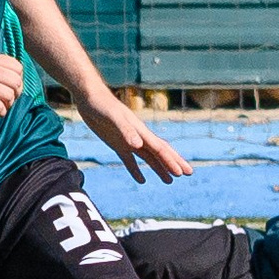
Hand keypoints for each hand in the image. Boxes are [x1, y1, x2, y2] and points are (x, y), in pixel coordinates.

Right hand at [0, 52, 26, 117]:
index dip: (17, 81)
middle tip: (5, 101)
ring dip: (7, 105)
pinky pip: (0, 107)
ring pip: (9, 95)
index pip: (18, 67)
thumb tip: (20, 83)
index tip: (8, 89)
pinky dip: (0, 113)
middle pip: (16, 82)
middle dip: (15, 95)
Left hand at [78, 91, 192, 182]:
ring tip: (170, 181)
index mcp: (140, 131)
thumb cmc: (102, 105)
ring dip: (159, 168)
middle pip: (160, 152)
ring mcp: (128, 141)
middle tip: (189, 173)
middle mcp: (138, 137)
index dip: (171, 161)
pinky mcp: (117, 144)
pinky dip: (136, 170)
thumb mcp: (113, 117)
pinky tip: (141, 180)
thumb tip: (138, 144)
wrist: (90, 98)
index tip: (183, 172)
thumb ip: (126, 130)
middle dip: (174, 163)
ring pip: (148, 158)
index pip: (160, 149)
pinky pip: (129, 160)